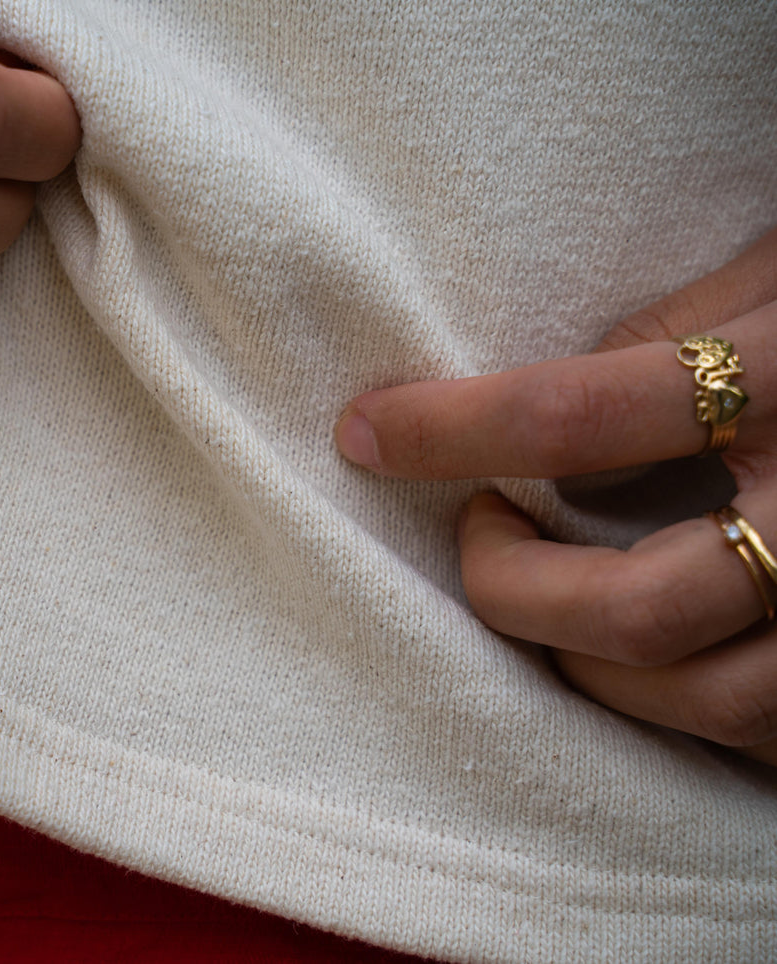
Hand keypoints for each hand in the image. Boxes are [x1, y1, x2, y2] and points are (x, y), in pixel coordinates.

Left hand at [334, 227, 776, 764]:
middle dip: (512, 587)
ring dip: (578, 658)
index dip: (448, 428)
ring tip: (540, 590)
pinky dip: (664, 701)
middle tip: (476, 528)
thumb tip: (550, 414)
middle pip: (636, 608)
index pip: (580, 417)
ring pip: (692, 697)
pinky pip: (749, 732)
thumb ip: (680, 326)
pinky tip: (630, 647)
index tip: (364, 429)